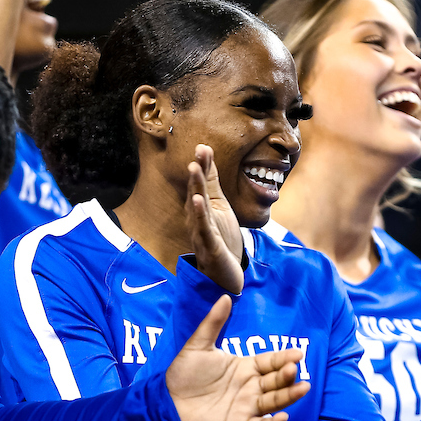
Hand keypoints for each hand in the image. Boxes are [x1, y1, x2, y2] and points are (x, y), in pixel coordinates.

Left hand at [165, 295, 310, 420]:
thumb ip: (213, 322)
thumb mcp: (199, 345)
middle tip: (293, 368)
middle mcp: (251, 387)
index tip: (297, 353)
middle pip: (276, 381)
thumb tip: (225, 296)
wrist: (167, 400)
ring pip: (273, 401)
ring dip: (288, 396)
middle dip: (287, 375)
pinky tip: (282, 418)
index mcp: (245, 367)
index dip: (284, 358)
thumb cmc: (185, 373)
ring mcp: (247, 407)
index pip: (270, 362)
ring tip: (302, 388)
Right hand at [185, 144, 243, 293]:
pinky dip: (200, 213)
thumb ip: (212, 184)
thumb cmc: (221, 239)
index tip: (203, 146)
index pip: (201, 184)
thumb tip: (207, 156)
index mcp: (201, 209)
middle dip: (197, 172)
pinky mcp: (209, 246)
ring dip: (195, 187)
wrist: (225, 274)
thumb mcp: (219, 206)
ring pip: (197, 207)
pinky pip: (203, 228)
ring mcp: (201, 232)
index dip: (202, 166)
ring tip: (194, 168)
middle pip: (196, 191)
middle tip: (198, 152)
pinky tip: (198, 200)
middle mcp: (197, 219)